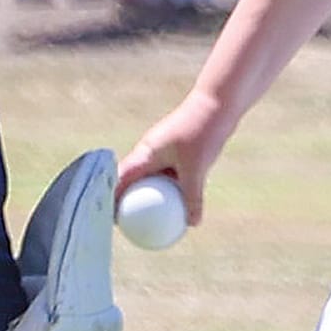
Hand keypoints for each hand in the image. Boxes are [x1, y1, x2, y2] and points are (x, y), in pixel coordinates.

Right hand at [117, 91, 232, 227]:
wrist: (218, 103)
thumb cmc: (202, 133)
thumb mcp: (197, 169)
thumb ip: (192, 197)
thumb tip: (192, 223)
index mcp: (146, 153)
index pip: (120, 180)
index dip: (113, 199)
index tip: (112, 221)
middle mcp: (151, 151)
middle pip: (133, 180)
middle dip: (130, 201)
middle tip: (132, 226)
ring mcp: (165, 149)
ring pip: (152, 177)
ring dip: (152, 196)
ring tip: (154, 221)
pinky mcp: (179, 149)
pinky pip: (170, 174)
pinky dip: (171, 188)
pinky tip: (181, 204)